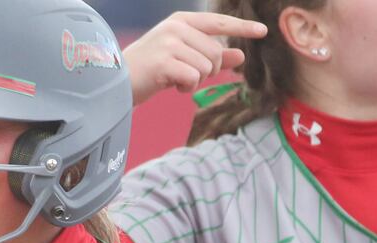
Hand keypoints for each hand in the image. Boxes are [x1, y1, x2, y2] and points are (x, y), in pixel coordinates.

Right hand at [122, 12, 266, 105]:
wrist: (115, 82)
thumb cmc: (148, 70)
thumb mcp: (182, 59)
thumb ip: (210, 55)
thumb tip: (241, 56)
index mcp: (181, 21)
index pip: (218, 22)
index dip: (241, 28)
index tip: (262, 32)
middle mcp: (176, 28)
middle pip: (216, 52)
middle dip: (209, 70)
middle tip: (189, 77)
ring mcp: (170, 43)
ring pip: (206, 67)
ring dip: (196, 81)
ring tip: (175, 80)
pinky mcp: (164, 62)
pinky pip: (194, 78)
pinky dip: (186, 88)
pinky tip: (171, 86)